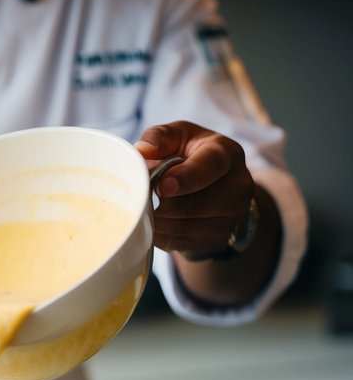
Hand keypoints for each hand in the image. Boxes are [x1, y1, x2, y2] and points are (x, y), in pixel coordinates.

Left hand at [135, 120, 254, 256]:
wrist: (214, 185)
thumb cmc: (191, 155)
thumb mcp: (179, 136)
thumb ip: (160, 137)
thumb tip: (142, 150)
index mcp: (227, 154)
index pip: (210, 166)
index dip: (185, 178)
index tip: (161, 187)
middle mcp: (237, 186)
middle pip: (196, 204)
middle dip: (163, 204)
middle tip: (142, 200)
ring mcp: (232, 216)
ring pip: (186, 227)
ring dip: (159, 222)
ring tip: (144, 211)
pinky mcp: (219, 238)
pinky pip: (182, 243)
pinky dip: (162, 236)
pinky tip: (153, 225)